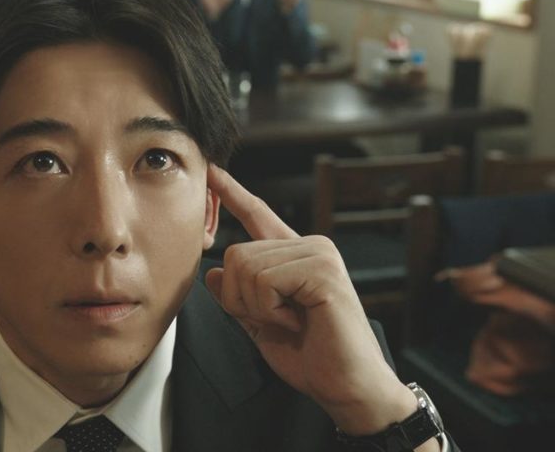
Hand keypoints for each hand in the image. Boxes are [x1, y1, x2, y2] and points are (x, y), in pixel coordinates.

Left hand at [204, 166, 431, 443]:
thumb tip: (214, 272)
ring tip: (289, 322)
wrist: (346, 388)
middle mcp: (309, 246)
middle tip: (275, 321)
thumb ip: (238, 296)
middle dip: (240, 298)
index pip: (258, 216)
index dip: (233, 194)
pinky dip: (269, 310)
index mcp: (294, 256)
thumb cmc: (311, 358)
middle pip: (235, 253)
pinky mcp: (323, 272)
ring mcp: (319, 254)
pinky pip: (264, 281)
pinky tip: (297, 321)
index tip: (213, 172)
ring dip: (255, 306)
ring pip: (245, 266)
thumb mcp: (260, 324)